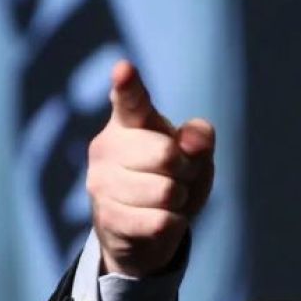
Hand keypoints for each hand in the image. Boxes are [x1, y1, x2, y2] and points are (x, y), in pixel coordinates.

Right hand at [86, 60, 215, 276]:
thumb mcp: (195, 157)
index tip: (124, 69)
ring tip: (165, 201)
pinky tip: (158, 221)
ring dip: (179, 201)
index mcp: (130, 122)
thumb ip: (199, 140)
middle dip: (186, 171)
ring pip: (166, 192)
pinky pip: (161, 221)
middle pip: (167, 155)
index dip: (128, 84)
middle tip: (176, 178)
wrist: (145, 231)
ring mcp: (101, 183)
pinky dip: (173, 224)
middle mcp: (107, 147)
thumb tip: (192, 141)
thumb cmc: (171, 180)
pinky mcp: (107, 218)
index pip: (130, 100)